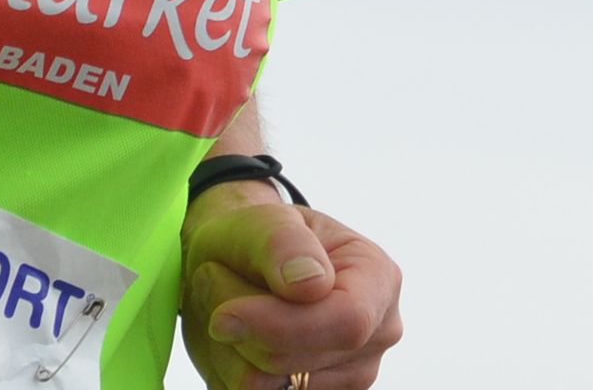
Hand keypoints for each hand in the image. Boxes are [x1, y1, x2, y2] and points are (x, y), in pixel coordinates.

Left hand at [180, 186, 402, 389]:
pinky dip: (229, 367)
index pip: (346, 321)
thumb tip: (312, 285)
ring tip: (227, 305)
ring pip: (266, 386)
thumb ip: (284, 243)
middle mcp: (375, 336)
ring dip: (229, 346)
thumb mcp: (262, 219)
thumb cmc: (256, 236)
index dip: (281, 325)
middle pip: (293, 359)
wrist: (237, 262)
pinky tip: (236, 336)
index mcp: (378, 279)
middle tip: (213, 277)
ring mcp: (348, 376)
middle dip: (240, 324)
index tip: (224, 315)